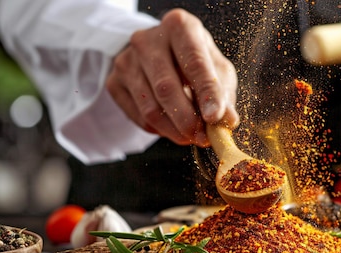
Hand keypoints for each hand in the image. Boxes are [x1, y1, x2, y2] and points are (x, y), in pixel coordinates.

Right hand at [106, 9, 238, 146]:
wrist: (158, 52)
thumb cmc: (194, 60)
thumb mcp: (216, 68)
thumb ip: (223, 93)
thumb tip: (226, 121)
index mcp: (179, 27)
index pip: (194, 63)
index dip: (207, 93)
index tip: (215, 118)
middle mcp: (147, 40)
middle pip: (166, 88)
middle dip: (187, 120)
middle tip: (202, 138)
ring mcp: (126, 61)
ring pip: (150, 108)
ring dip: (174, 130)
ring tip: (191, 136)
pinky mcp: (114, 82)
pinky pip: (139, 117)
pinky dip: (159, 130)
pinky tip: (172, 127)